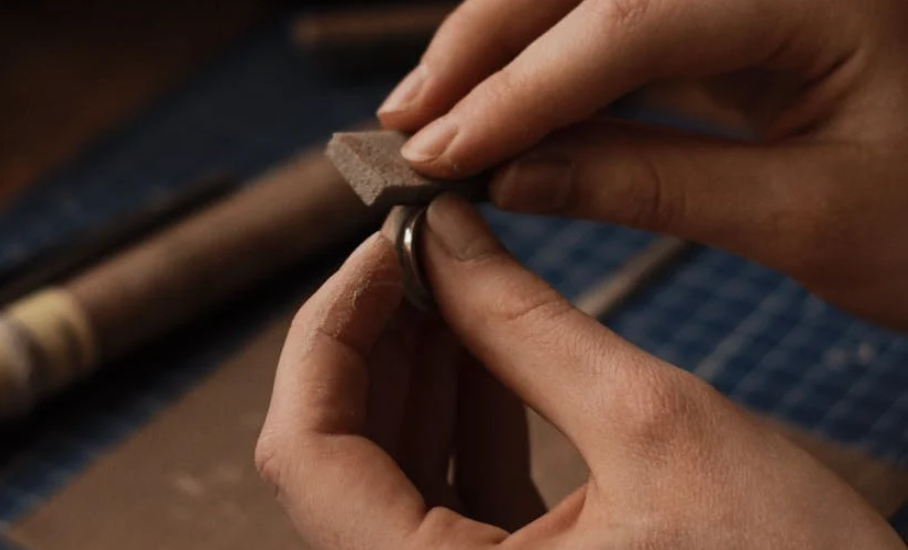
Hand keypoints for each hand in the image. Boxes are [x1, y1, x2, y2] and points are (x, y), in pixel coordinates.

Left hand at [255, 196, 903, 549]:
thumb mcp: (655, 426)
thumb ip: (527, 323)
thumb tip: (442, 234)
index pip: (303, 453)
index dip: (329, 332)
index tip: (382, 247)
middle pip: (338, 456)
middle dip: (376, 338)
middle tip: (422, 248)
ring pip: (391, 471)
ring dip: (418, 369)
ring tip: (453, 280)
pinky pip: (448, 497)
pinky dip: (462, 415)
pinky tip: (488, 346)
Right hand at [376, 0, 907, 330]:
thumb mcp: (807, 220)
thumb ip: (650, 186)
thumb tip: (510, 182)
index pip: (630, 23)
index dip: (519, 92)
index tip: (437, 153)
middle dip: (485, 45)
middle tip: (407, 121)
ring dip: (506, 51)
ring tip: (434, 117)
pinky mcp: (742, 11)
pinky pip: (624, 26)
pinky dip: (556, 71)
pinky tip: (507, 114)